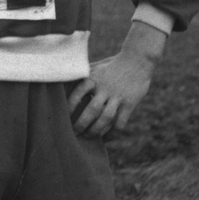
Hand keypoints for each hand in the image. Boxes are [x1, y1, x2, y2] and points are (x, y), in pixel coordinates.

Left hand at [69, 21, 164, 136]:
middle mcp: (104, 88)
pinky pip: (120, 122)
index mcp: (92, 78)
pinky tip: (106, 139)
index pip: (77, 94)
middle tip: (74, 133)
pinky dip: (113, 133)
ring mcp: (118, 96)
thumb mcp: (94, 67)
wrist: (137, 60)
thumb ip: (80, 77)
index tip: (63, 117)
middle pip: (92, 110)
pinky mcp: (130, 103)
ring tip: (88, 137)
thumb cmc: (110, 65)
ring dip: (96, 130)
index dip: (69, 107)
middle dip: (82, 124)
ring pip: (106, 118)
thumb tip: (61, 84)